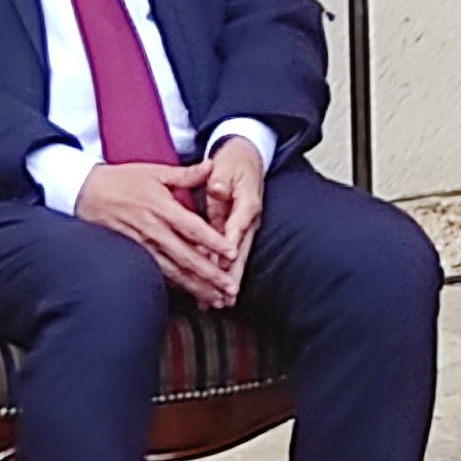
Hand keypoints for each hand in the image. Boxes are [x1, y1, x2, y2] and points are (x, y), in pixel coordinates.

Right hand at [72, 162, 240, 305]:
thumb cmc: (121, 180)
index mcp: (161, 206)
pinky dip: (175, 286)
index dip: (213, 241)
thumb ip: (186, 174)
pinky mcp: (134, 254)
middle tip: (230, 289)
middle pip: (186, 256)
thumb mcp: (154, 171)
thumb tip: (212, 165)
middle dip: (210, 274)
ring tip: (216, 299)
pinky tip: (191, 295)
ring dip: (196, 286)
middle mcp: (153, 229)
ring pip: (173, 270)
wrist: (84, 193)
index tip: (231, 253)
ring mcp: (142, 245)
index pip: (192, 227)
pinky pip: (158, 272)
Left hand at [193, 135, 266, 282]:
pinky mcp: (236, 233)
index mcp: (247, 203)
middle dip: (231, 275)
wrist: (247, 157)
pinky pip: (228, 257)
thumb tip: (219, 188)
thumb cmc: (235, 162)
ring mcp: (244, 229)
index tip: (223, 262)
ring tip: (219, 303)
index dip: (229, 244)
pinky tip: (212, 292)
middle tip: (224, 296)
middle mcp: (248, 220)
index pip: (237, 227)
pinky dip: (220, 275)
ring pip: (235, 259)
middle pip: (240, 251)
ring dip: (227, 282)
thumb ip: (220, 180)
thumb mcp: (226, 166)